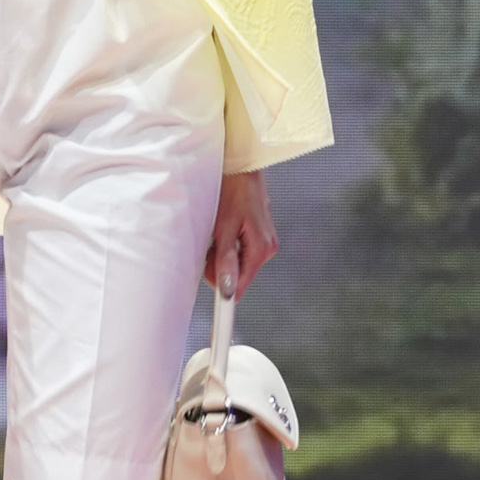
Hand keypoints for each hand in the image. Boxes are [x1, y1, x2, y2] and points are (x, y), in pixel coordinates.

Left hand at [204, 169, 277, 299]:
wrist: (241, 167)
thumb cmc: (233, 190)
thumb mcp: (223, 227)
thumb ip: (225, 259)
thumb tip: (227, 287)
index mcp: (261, 248)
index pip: (242, 286)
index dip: (226, 297)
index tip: (218, 312)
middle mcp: (267, 248)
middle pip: (238, 274)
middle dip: (220, 266)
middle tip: (212, 243)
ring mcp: (264, 242)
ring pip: (236, 262)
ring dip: (222, 253)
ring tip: (219, 230)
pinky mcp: (258, 236)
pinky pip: (239, 251)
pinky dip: (227, 245)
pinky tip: (225, 228)